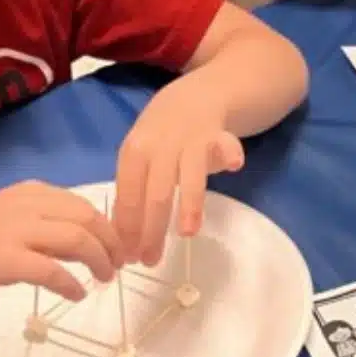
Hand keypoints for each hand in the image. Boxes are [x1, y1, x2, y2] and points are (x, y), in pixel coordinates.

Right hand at [0, 182, 121, 300]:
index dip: (108, 226)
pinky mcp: (6, 258)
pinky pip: (52, 270)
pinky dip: (71, 284)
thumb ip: (46, 229)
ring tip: (105, 279)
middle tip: (119, 264)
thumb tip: (83, 246)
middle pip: (88, 217)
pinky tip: (76, 295)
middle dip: (111, 242)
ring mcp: (17, 230)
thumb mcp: (13, 221)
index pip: (83, 204)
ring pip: (77, 238)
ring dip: (99, 260)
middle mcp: (29, 205)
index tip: (118, 247)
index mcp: (33, 193)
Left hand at [114, 108, 245, 265]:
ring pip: (188, 174)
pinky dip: (229, 153)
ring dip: (188, 203)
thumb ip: (134, 192)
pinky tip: (234, 164)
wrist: (197, 95)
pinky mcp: (218, 134)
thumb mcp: (140, 158)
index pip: (127, 196)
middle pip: (154, 193)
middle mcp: (160, 145)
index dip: (127, 229)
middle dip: (151, 230)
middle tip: (150, 261)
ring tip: (186, 233)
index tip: (127, 258)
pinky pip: (225, 144)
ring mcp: (190, 139)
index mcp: (134, 152)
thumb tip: (121, 240)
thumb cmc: (164, 137)